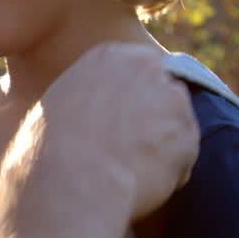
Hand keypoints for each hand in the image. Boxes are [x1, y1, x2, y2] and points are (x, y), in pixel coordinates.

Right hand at [38, 43, 198, 219]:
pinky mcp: (189, 134)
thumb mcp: (55, 106)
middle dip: (151, 119)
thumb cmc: (49, 149)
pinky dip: (168, 175)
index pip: (135, 70)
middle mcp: (146, 67)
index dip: (127, 102)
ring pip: (175, 127)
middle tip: (125, 149)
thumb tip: (87, 113)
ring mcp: (172, 99)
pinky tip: (137, 182)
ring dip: (160, 148)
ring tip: (125, 170)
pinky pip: (184, 159)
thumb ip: (85, 98)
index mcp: (109, 55)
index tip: (113, 125)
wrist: (72, 180)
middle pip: (161, 93)